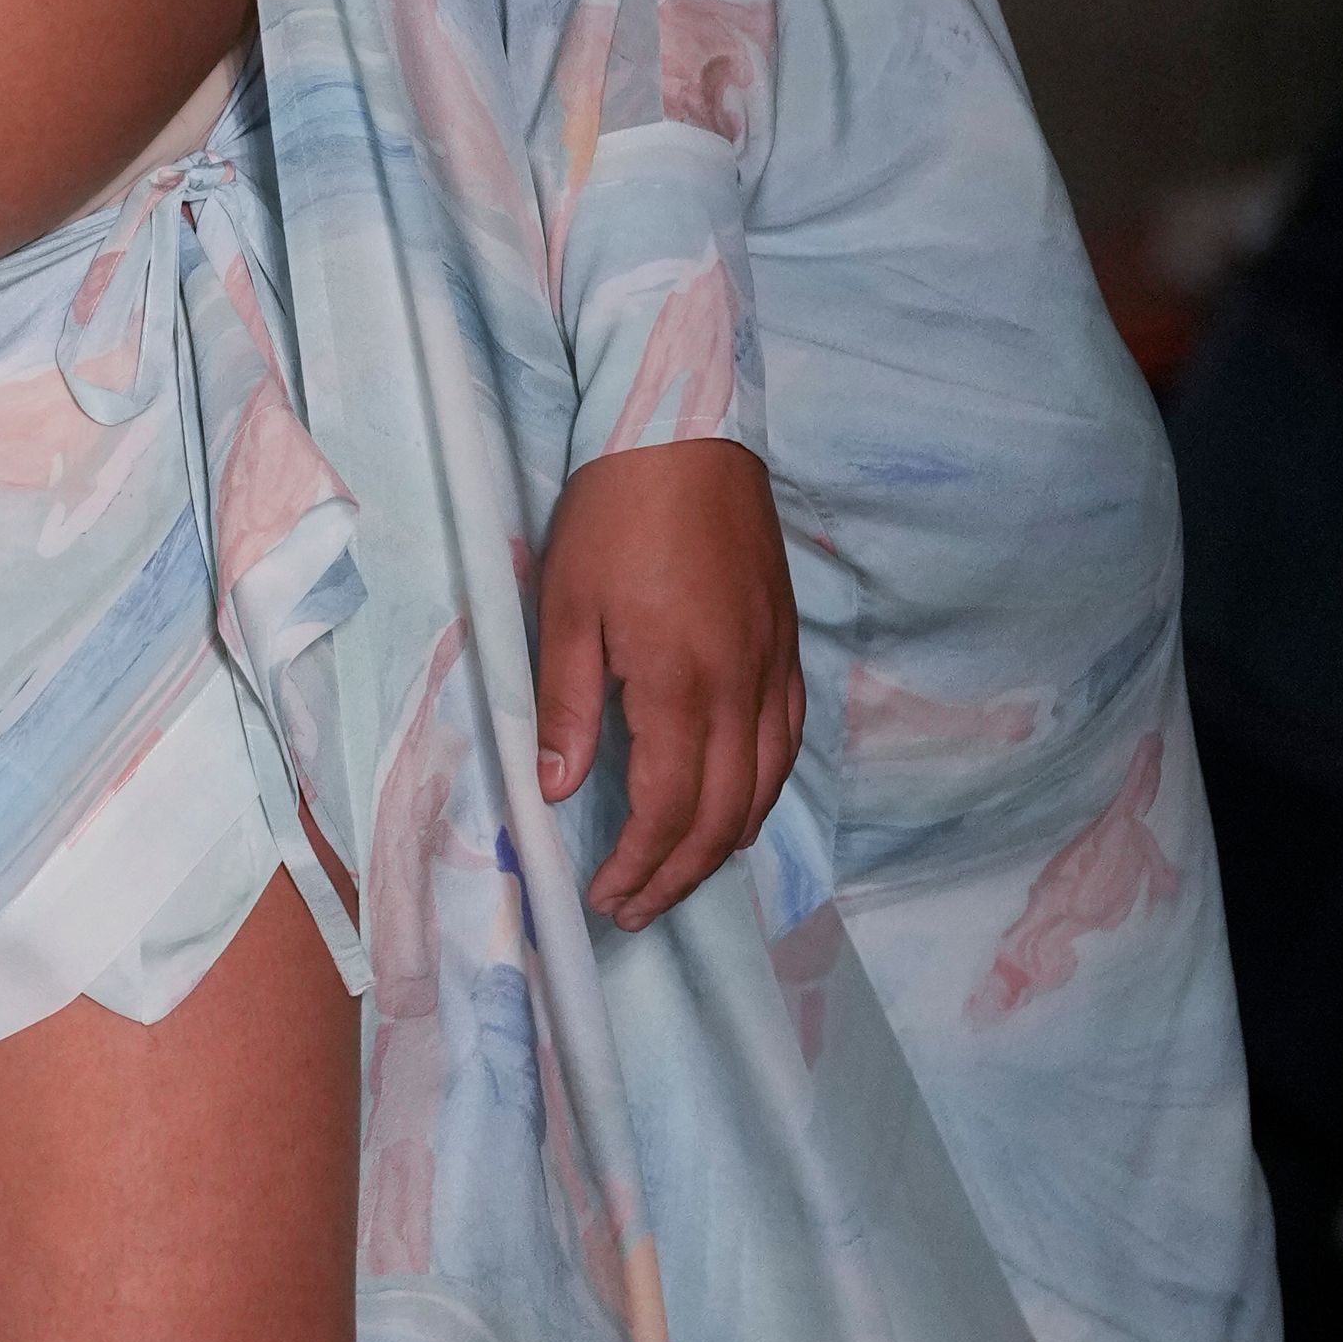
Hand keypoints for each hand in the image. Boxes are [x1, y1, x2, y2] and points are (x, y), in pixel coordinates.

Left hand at [534, 439, 805, 931]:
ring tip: (677, 873)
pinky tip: (732, 804)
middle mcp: (741, 689)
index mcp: (681, 685)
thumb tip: (555, 789)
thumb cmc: (614, 514)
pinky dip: (761, 792)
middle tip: (635, 909)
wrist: (684, 432)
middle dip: (678, 876)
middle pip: (724, 817)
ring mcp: (773, 667)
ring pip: (766, 788)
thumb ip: (564, 705)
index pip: (668, 811)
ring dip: (722, 844)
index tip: (603, 896)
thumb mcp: (564, 608)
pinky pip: (787, 743)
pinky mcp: (786, 645)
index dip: (639, 867)